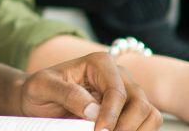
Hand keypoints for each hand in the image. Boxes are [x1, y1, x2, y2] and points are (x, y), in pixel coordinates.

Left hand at [18, 52, 159, 130]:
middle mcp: (119, 75)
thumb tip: (93, 111)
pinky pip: (148, 123)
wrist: (38, 99)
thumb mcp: (43, 87)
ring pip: (150, 114)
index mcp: (100, 63)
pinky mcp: (130, 109)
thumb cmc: (39, 90)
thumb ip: (67, 94)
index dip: (110, 116)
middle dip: (126, 127)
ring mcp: (128, 92)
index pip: (116, 92)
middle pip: (140, 104)